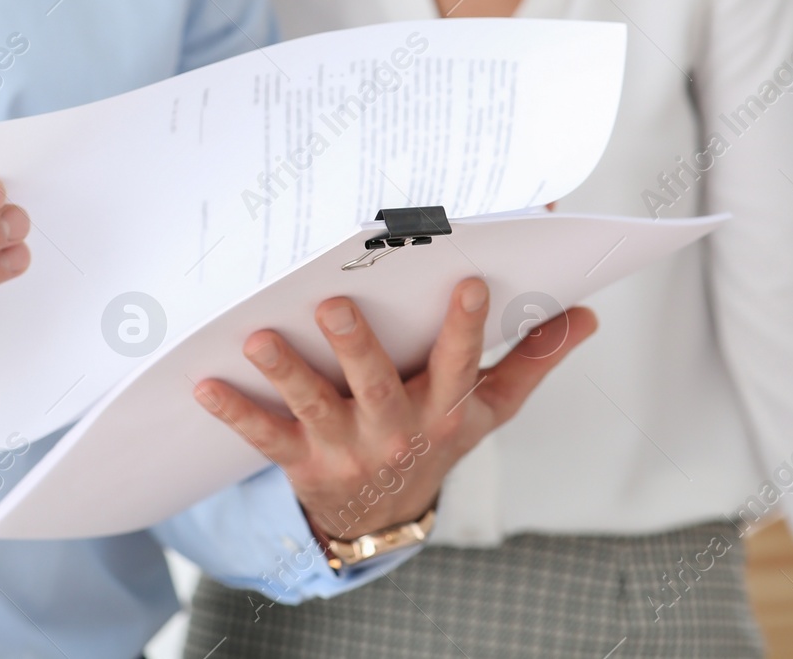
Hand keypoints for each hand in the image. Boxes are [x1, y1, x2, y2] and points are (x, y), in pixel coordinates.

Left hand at [192, 278, 596, 541]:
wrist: (383, 513)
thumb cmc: (437, 436)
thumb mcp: (488, 407)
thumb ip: (532, 360)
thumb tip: (586, 315)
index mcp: (444, 408)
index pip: (460, 363)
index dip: (465, 326)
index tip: (468, 280)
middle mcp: (395, 429)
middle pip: (378, 383)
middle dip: (357, 346)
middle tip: (335, 304)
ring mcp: (345, 447)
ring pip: (314, 406)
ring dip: (287, 372)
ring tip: (260, 338)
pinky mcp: (300, 462)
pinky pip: (264, 438)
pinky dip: (235, 412)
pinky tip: (206, 384)